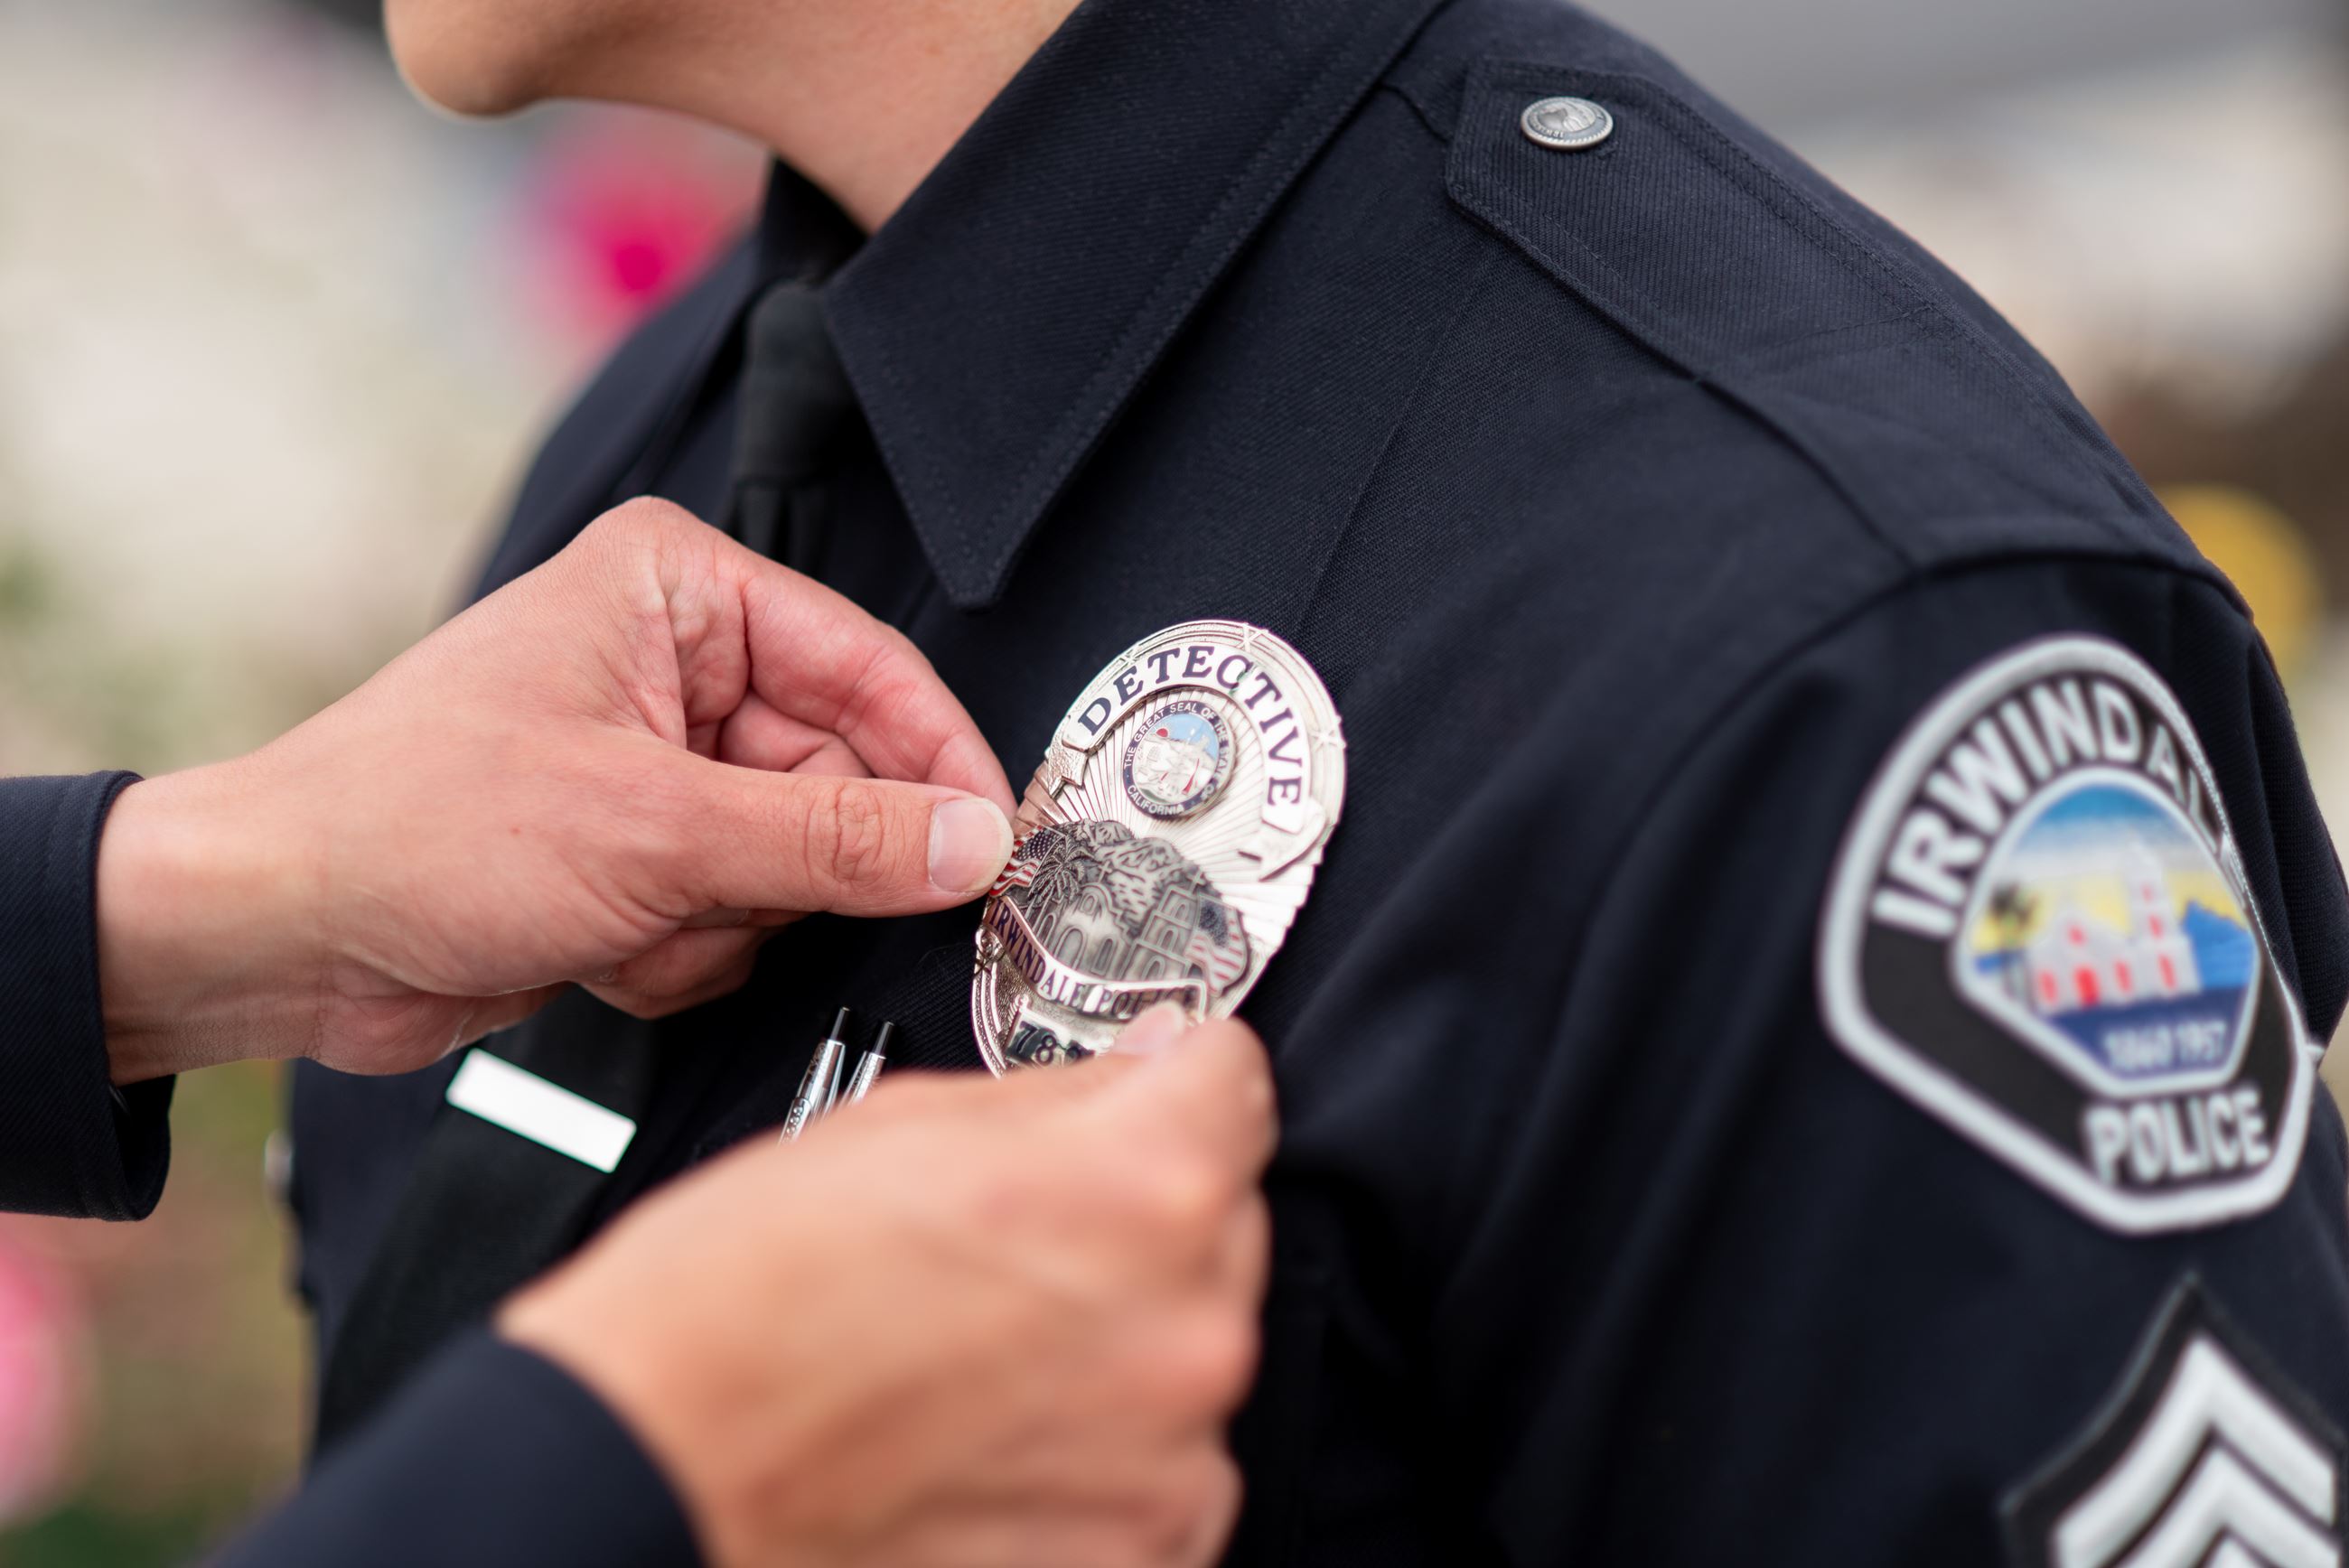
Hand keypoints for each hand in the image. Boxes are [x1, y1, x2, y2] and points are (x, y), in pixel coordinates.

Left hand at [93, 498, 1015, 1081]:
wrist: (276, 933)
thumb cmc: (418, 826)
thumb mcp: (657, 831)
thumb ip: (835, 839)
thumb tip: (972, 843)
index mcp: (680, 592)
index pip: (870, 669)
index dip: (938, 764)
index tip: (993, 846)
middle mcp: (677, 664)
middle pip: (840, 777)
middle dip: (788, 866)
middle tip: (737, 897)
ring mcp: (660, 764)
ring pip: (795, 864)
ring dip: (723, 919)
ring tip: (627, 916)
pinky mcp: (640, 852)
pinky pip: (737, 915)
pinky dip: (684, 951)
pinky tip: (599, 945)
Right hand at [501, 1008, 1274, 1567]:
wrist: (656, 1472)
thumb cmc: (738, 1309)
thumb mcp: (900, 1123)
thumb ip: (1061, 1094)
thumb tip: (1141, 1072)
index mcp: (1139, 1184)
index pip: (1234, 1078)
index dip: (1178, 1071)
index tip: (1153, 1085)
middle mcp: (1185, 1323)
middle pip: (1218, 1217)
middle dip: (1139, 1213)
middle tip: (1018, 1239)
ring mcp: (1172, 1454)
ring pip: (1193, 1341)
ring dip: (1124, 1333)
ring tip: (987, 1346)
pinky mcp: (1146, 1550)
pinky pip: (1169, 1461)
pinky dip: (1107, 1444)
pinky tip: (999, 1426)